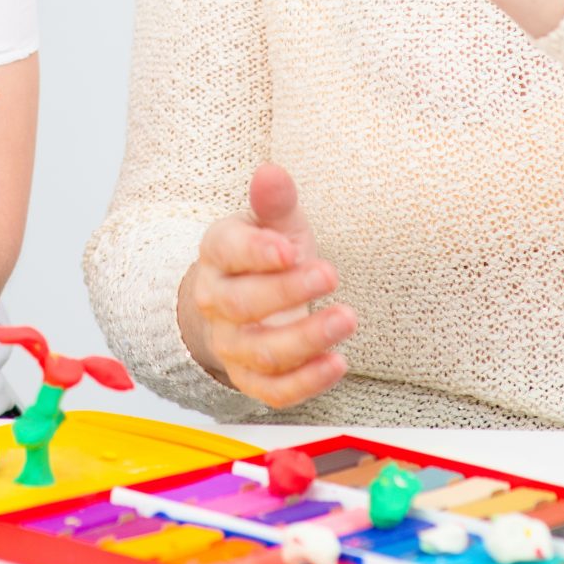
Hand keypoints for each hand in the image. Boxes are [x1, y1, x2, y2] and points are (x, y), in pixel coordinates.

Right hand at [179, 165, 353, 408]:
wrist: (243, 304)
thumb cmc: (266, 258)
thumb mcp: (274, 224)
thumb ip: (275, 202)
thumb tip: (271, 173)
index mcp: (218, 255)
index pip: (226, 253)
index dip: (256, 253)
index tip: (289, 249)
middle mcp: (217, 303)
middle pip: (242, 305)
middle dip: (288, 293)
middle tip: (330, 275)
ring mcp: (232, 345)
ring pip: (262, 352)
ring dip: (307, 339)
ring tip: (347, 319)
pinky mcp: (252, 379)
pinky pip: (274, 391)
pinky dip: (306, 383)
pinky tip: (337, 362)